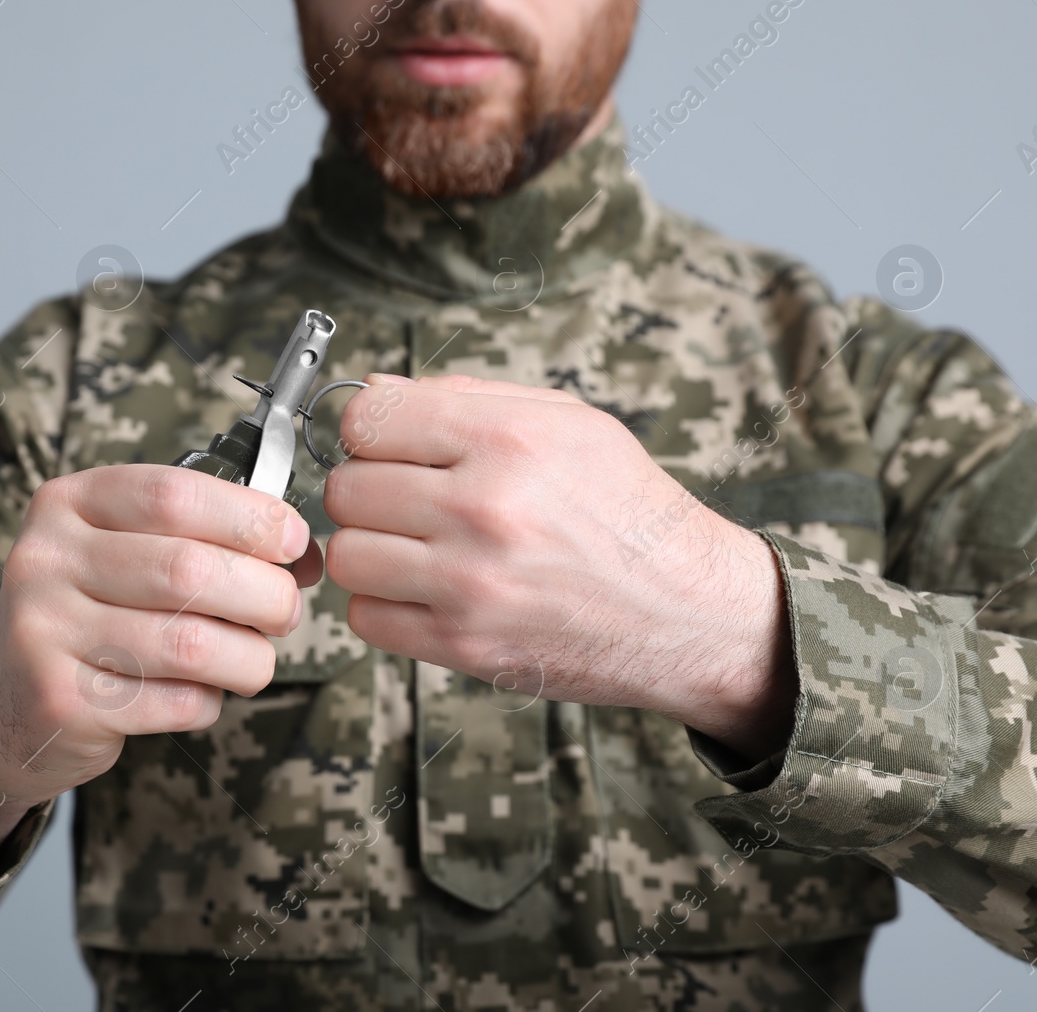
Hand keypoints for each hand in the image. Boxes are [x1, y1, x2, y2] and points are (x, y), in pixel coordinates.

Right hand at [0, 464, 320, 855]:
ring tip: (254, 661)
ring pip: (188, 642)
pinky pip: (172, 701)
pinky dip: (207, 701)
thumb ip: (202, 539)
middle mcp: (47, 560)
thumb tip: (302, 553)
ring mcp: (46, 632)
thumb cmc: (88, 612)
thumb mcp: (123, 551)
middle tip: (285, 611)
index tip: (293, 540)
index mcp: (68, 504)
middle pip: (189, 569)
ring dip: (247, 657)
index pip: (173, 493)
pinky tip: (201, 694)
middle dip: (264, 593)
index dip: (250, 516)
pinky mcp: (60, 701)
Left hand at [323, 373, 795, 760]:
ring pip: (346, 556)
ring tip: (413, 546)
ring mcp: (471, 583)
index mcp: (508, 439)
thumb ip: (465, 397)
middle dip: (368, 489)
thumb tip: (374, 390)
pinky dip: (384, 605)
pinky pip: (367, 618)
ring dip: (370, 549)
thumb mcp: (569, 421)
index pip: (367, 419)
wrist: (690, 611)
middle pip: (346, 489)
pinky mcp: (465, 645)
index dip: (367, 428)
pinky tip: (423, 590)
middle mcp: (485, 509)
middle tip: (404, 499)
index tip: (385, 443)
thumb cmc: (630, 511)